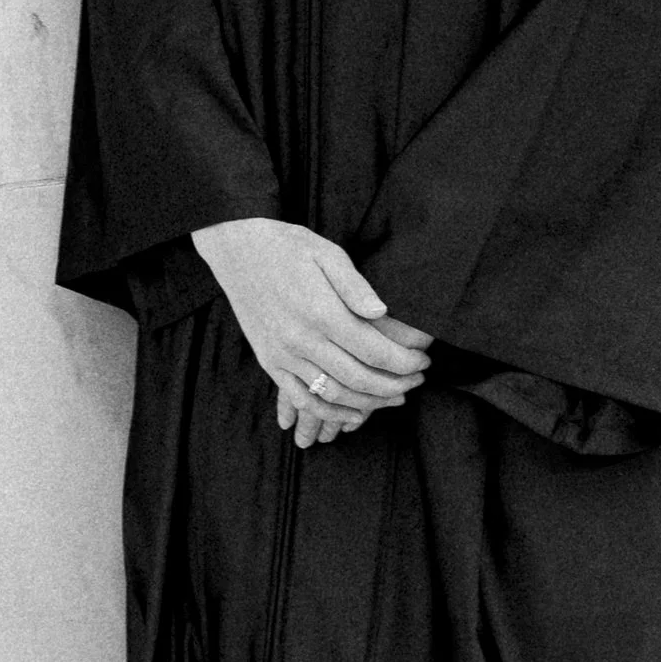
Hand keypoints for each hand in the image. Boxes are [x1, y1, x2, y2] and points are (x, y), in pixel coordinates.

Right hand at [190, 219, 432, 450]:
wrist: (237, 249)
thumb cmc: (286, 247)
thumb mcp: (327, 253)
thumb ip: (356, 286)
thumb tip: (383, 313)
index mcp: (321, 312)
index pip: (374, 351)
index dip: (404, 362)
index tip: (423, 360)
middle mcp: (302, 340)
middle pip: (359, 378)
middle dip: (395, 385)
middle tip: (417, 380)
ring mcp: (283, 355)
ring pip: (334, 395)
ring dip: (369, 403)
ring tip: (395, 398)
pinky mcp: (270, 363)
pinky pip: (302, 399)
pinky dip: (330, 414)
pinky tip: (353, 414)